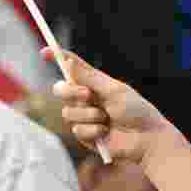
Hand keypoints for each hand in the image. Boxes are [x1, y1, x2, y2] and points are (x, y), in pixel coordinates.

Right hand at [42, 47, 168, 164]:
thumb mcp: (113, 90)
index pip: (72, 68)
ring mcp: (84, 117)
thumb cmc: (135, 110)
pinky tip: (106, 132)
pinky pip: (77, 129)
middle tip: (88, 95)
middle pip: (61, 89)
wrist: (146, 139)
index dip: (57, 58)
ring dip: (88, 114)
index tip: (45, 52)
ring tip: (106, 119)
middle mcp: (86, 98)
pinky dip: (93, 130)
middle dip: (71, 91)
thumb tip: (69, 61)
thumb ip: (90, 78)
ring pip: (68, 111)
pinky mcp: (85, 136)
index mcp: (94, 83)